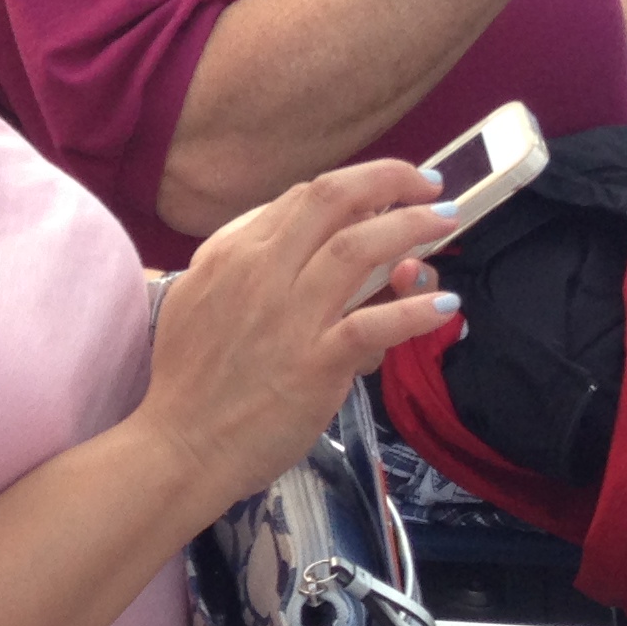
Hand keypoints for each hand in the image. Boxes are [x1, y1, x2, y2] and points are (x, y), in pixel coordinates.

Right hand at [140, 161, 463, 507]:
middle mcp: (262, 272)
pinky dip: (415, 310)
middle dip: (391, 180)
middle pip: (333, 200)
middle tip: (429, 185)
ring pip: (360, 248)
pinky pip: (375, 325)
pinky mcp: (316, 363)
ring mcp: (291, 316)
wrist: (180, 445)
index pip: (303, 197)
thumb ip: (244, 263)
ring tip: (446, 221)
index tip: (385, 194)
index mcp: (232, 252)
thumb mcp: (199, 297)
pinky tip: (444, 305)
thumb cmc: (189, 378)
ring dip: (413, 228)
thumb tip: (299, 241)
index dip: (355, 185)